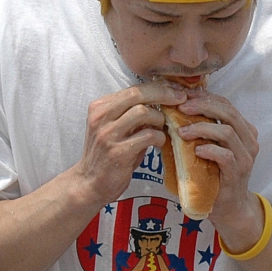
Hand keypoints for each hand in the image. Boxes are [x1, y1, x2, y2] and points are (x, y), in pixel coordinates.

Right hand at [68, 83, 185, 206]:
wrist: (90, 182)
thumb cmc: (108, 154)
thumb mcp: (115, 128)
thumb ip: (132, 114)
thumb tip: (163, 101)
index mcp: (99, 107)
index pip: (132, 89)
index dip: (158, 88)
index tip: (176, 91)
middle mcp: (100, 117)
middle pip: (137, 94)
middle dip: (163, 94)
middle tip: (181, 99)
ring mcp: (107, 134)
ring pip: (143, 112)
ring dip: (160, 119)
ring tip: (163, 128)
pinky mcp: (117, 151)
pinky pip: (147, 136)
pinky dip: (159, 137)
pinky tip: (159, 143)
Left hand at [172, 89, 261, 237]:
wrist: (227, 207)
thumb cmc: (212, 174)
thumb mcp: (203, 148)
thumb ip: (194, 131)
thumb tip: (165, 113)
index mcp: (241, 129)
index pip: (225, 104)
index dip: (203, 96)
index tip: (181, 95)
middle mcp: (247, 140)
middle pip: (229, 112)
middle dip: (202, 106)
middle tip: (180, 107)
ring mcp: (245, 157)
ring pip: (228, 131)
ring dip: (202, 128)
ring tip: (181, 132)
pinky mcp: (238, 173)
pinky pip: (226, 156)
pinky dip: (210, 150)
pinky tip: (196, 150)